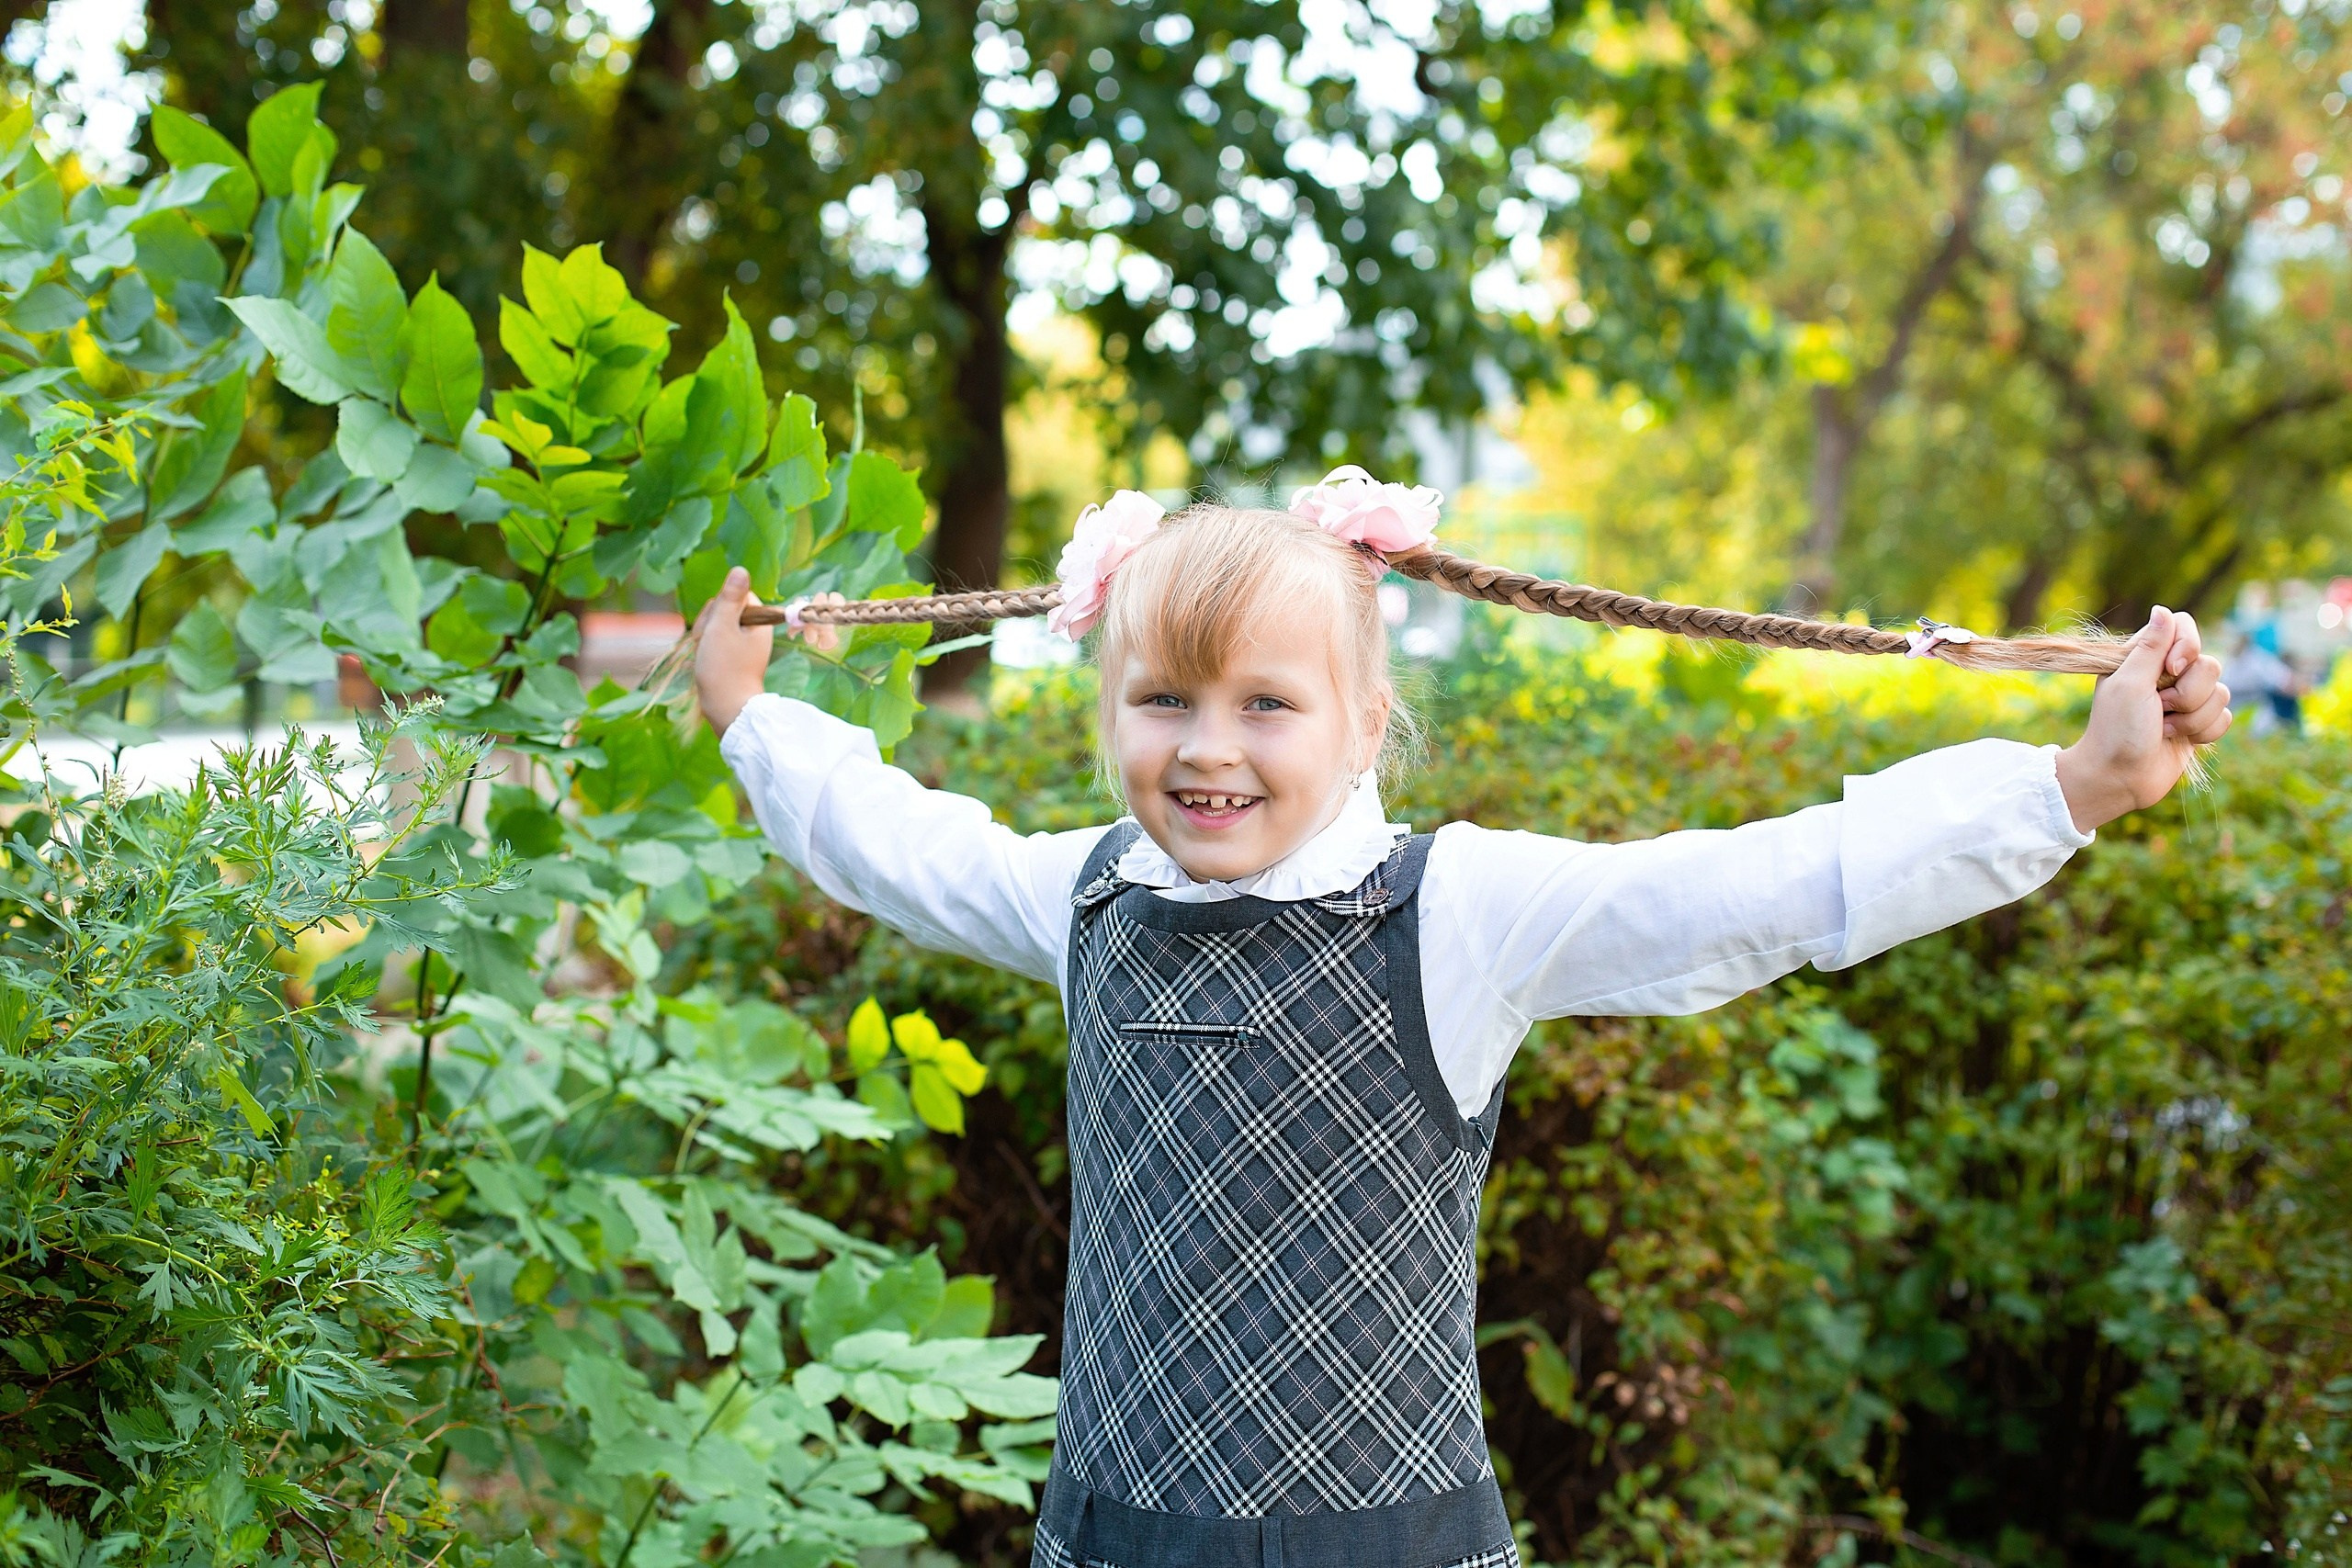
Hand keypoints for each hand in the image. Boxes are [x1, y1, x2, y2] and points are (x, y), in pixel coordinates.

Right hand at [693, 568, 770, 735]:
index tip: (717, 622)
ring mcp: (743, 646)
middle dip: (711, 622)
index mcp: (759, 622)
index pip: (739, 596)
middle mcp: (755, 633)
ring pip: (717, 626)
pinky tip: (704, 659)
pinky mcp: (732, 658)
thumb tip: (741, 570)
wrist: (725, 708)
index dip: (722, 604)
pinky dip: (707, 648)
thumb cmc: (724, 667)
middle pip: (726, 610)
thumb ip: (730, 597)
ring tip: (706, 653)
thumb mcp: (723, 626)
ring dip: (706, 636)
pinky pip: (715, 642)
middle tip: (710, 641)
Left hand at [2054, 606, 2231, 832]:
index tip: (2169, 669)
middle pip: (2209, 664)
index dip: (2187, 646)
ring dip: (2192, 717)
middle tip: (2158, 709)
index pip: (2184, 626)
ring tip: (2164, 728)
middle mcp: (2166, 674)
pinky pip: (2225, 717)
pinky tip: (2178, 740)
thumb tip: (2162, 610)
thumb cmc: (2117, 730)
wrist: (2121, 778)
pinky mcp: (2197, 723)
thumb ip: (2150, 647)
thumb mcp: (2129, 683)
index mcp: (2144, 656)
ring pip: (2221, 693)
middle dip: (2188, 693)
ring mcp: (2184, 699)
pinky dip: (2203, 732)